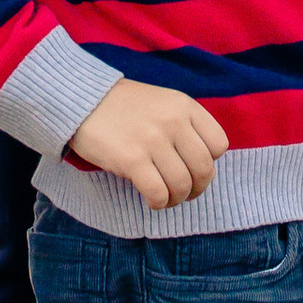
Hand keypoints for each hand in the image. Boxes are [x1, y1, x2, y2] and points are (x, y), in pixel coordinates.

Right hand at [65, 78, 230, 208]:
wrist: (82, 100)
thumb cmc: (123, 107)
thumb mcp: (162, 103)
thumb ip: (184, 126)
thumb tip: (200, 165)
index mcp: (184, 106)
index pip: (219, 145)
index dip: (210, 162)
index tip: (193, 168)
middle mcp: (173, 121)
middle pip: (204, 169)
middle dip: (197, 189)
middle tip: (186, 193)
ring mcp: (153, 140)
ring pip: (182, 185)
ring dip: (176, 199)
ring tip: (166, 198)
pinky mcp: (131, 159)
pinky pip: (158, 193)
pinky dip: (158, 203)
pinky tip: (151, 200)